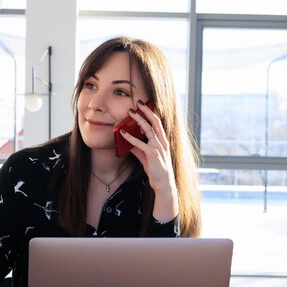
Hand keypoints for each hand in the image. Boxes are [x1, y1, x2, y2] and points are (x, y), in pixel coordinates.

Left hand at [120, 101, 178, 221]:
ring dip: (138, 120)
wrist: (163, 184)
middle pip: (155, 121)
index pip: (157, 122)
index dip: (150, 112)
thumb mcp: (146, 157)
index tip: (143, 105)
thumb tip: (128, 143)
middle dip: (146, 111)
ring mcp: (158, 147)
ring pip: (148, 129)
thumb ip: (138, 149)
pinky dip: (131, 138)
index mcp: (162, 140)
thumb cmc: (156, 170)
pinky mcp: (153, 155)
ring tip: (129, 113)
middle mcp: (162, 142)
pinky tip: (123, 133)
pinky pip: (141, 143)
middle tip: (138, 102)